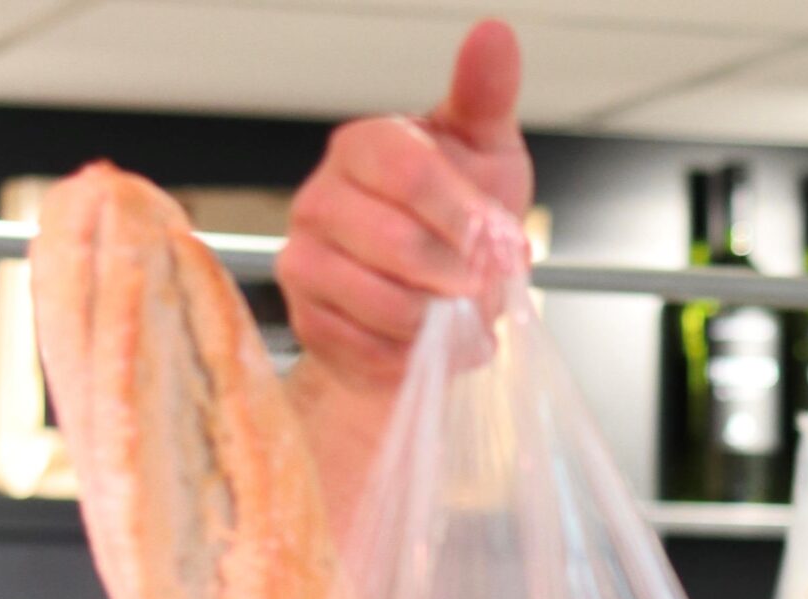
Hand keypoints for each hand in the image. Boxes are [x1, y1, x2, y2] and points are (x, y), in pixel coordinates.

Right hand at [277, 18, 532, 391]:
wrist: (432, 314)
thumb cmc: (459, 233)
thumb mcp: (487, 160)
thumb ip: (486, 99)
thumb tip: (495, 34)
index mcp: (365, 147)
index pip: (408, 169)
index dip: (464, 216)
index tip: (503, 245)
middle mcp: (322, 196)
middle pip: (394, 239)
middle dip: (457, 276)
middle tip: (484, 288)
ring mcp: (304, 257)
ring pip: (380, 299)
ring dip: (439, 321)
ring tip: (459, 317)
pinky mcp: (306, 318)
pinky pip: (367, 346)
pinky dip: (415, 356)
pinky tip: (429, 344)